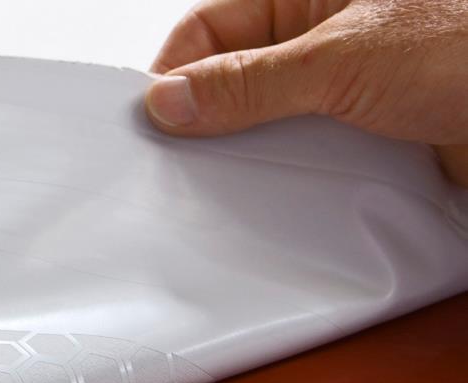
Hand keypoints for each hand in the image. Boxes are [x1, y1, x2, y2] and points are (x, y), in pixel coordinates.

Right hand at [145, 0, 467, 184]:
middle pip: (235, 84)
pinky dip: (297, 193)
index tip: (148, 121)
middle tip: (177, 166)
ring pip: (272, 132)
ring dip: (256, 164)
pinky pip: (315, 170)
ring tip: (229, 196)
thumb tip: (170, 101)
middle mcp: (328, 40)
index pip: (211, 29)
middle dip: (208, 125)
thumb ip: (250, 83)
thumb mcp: (345, 59)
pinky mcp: (375, 146)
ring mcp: (351, 95)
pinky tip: (281, 212)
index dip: (174, 71)